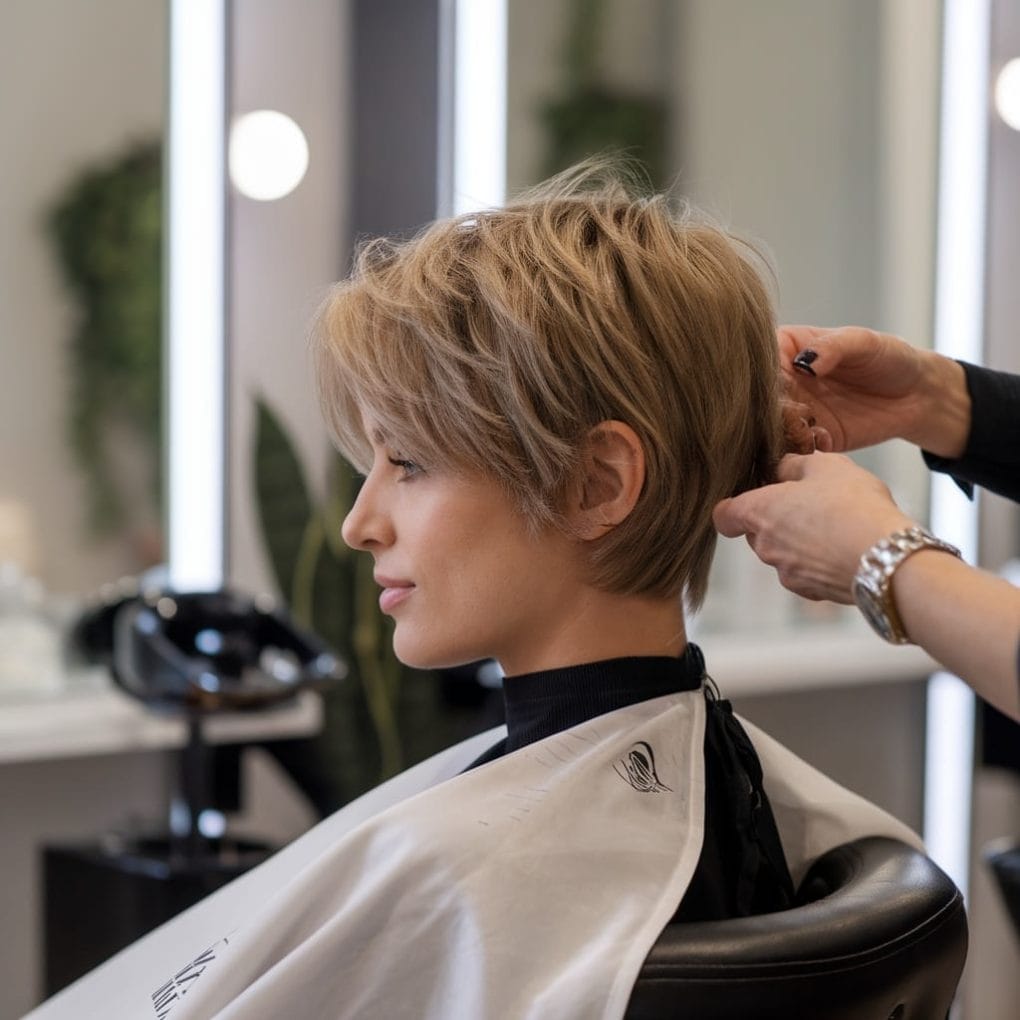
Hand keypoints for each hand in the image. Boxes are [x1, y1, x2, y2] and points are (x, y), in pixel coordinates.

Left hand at [713, 453, 915, 602]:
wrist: (886, 558)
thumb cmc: (853, 505)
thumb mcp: (824, 465)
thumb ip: (793, 465)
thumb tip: (781, 469)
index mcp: (759, 513)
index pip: (724, 516)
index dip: (734, 507)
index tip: (754, 497)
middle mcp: (765, 548)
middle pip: (757, 533)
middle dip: (777, 519)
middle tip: (811, 503)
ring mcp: (787, 573)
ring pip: (783, 554)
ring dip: (800, 541)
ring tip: (836, 525)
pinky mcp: (811, 592)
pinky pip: (807, 573)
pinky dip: (819, 563)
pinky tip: (846, 549)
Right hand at [778, 326, 969, 456]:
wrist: (916, 395)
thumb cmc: (888, 357)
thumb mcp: (862, 342)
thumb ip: (832, 348)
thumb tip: (805, 363)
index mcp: (785, 349)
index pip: (758, 361)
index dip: (765, 375)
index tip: (784, 384)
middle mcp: (783, 382)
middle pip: (760, 398)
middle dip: (774, 409)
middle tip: (800, 412)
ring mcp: (793, 412)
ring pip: (770, 427)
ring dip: (786, 432)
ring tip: (812, 430)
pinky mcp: (808, 439)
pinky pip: (792, 448)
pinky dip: (803, 448)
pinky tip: (825, 440)